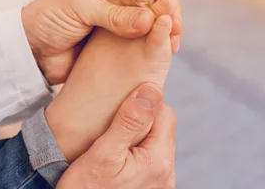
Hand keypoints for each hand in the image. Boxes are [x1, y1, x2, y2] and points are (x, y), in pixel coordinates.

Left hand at [22, 0, 182, 84]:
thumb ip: (113, 14)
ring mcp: (120, 12)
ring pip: (154, 11)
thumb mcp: (79, 8)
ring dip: (167, 21)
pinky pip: (148, 33)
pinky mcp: (122, 35)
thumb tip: (150, 19)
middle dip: (163, 1)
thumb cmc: (47, 18)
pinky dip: (160, 38)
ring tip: (173, 35)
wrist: (32, 50)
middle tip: (170, 18)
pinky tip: (169, 47)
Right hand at [56, 83, 176, 188]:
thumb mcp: (103, 152)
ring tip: (109, 141)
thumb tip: (150, 90)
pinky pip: (148, 159)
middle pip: (162, 128)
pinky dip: (133, 151)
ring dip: (135, 136)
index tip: (117, 105)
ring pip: (155, 143)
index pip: (164, 112)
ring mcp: (160, 184)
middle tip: (109, 123)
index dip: (141, 103)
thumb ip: (129, 122)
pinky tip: (113, 158)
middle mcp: (166, 174)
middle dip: (139, 119)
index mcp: (159, 160)